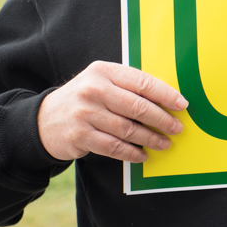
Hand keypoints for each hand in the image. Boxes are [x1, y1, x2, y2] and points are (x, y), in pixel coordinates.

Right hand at [37, 61, 188, 162]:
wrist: (43, 120)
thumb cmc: (86, 99)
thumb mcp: (103, 82)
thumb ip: (129, 87)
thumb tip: (168, 100)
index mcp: (104, 71)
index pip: (142, 82)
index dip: (166, 95)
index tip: (182, 105)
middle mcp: (93, 90)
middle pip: (137, 107)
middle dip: (162, 119)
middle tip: (177, 128)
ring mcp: (84, 113)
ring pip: (127, 128)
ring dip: (150, 138)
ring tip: (164, 143)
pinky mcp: (79, 135)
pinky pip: (113, 147)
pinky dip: (131, 152)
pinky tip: (142, 155)